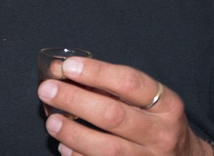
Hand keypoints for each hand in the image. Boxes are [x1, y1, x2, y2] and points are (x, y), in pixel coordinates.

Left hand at [37, 57, 212, 155]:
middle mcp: (161, 133)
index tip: (69, 66)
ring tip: (51, 120)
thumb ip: (112, 85)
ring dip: (73, 133)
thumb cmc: (157, 121)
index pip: (130, 82)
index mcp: (166, 103)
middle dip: (75, 100)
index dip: (97, 72)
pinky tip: (64, 147)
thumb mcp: (148, 98)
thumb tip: (65, 71)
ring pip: (106, 149)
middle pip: (113, 115)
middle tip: (47, 90)